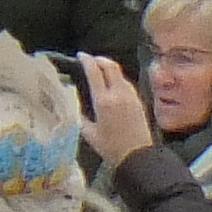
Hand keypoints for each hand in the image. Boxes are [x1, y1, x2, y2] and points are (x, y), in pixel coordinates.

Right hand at [73, 52, 153, 167]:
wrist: (137, 156)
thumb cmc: (110, 148)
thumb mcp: (89, 133)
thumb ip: (79, 116)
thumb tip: (72, 103)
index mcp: (104, 101)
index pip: (94, 72)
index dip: (86, 60)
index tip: (81, 56)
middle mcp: (118, 94)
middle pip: (110, 66)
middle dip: (99, 59)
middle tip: (91, 59)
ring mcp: (131, 96)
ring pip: (120, 73)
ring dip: (109, 68)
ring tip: (100, 71)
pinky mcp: (138, 101)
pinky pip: (126, 83)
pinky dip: (117, 78)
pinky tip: (113, 85)